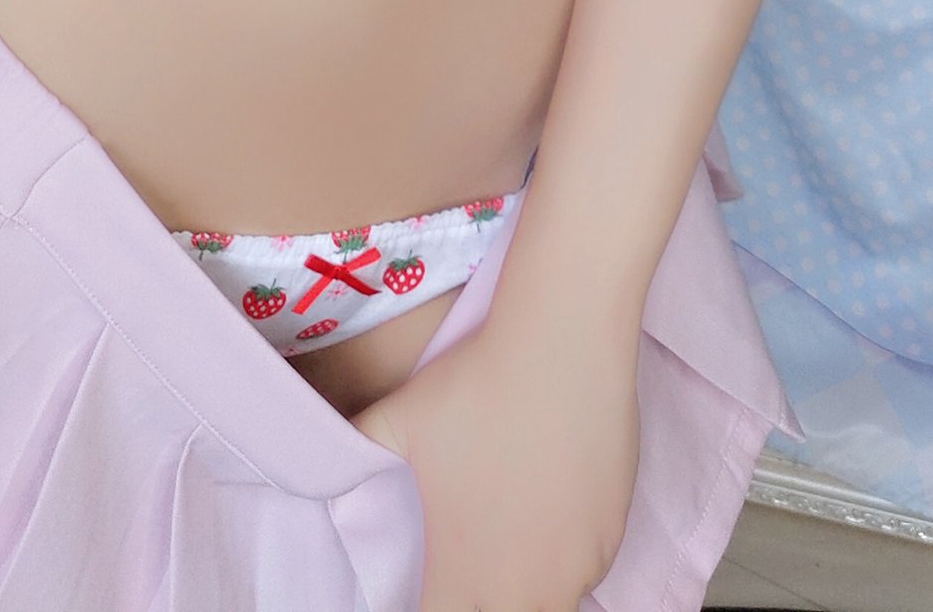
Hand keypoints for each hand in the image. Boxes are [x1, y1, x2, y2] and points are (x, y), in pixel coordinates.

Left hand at [351, 326, 638, 611]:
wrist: (561, 346)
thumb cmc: (474, 384)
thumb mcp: (395, 420)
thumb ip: (356, 453)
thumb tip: (322, 468)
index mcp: (462, 573)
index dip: (430, 604)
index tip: (428, 582)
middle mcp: (523, 588)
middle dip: (480, 600)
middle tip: (467, 565)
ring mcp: (575, 569)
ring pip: (546, 602)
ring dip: (524, 584)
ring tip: (508, 530)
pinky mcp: (610, 541)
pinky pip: (583, 570)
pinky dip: (562, 555)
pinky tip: (548, 506)